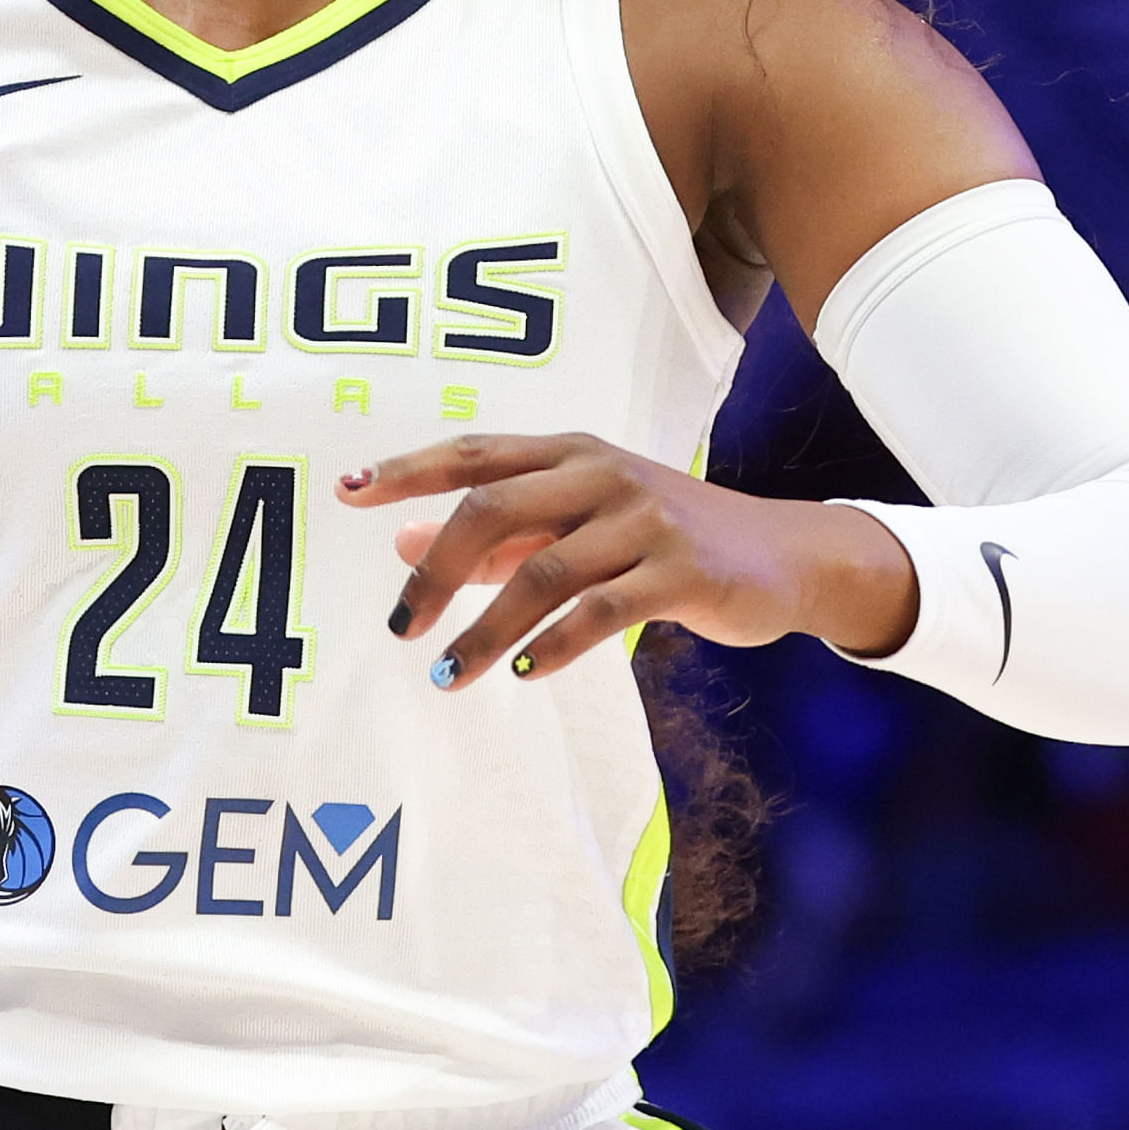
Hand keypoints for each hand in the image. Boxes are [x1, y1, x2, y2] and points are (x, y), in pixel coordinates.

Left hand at [339, 431, 919, 687]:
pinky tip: (528, 672)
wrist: (782, 555)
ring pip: (544, 571)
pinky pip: (605, 610)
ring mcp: (644, 519)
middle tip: (400, 628)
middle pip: (494, 509)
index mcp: (570, 453)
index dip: (406, 470)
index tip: (345, 491)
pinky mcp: (680, 570)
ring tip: (448, 675)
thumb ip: (499, 536)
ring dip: (487, 629)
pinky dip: (557, 644)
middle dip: (437, 572)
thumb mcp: (579, 523)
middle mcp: (602, 474)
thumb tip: (403, 543)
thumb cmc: (663, 539)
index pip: (473, 455)